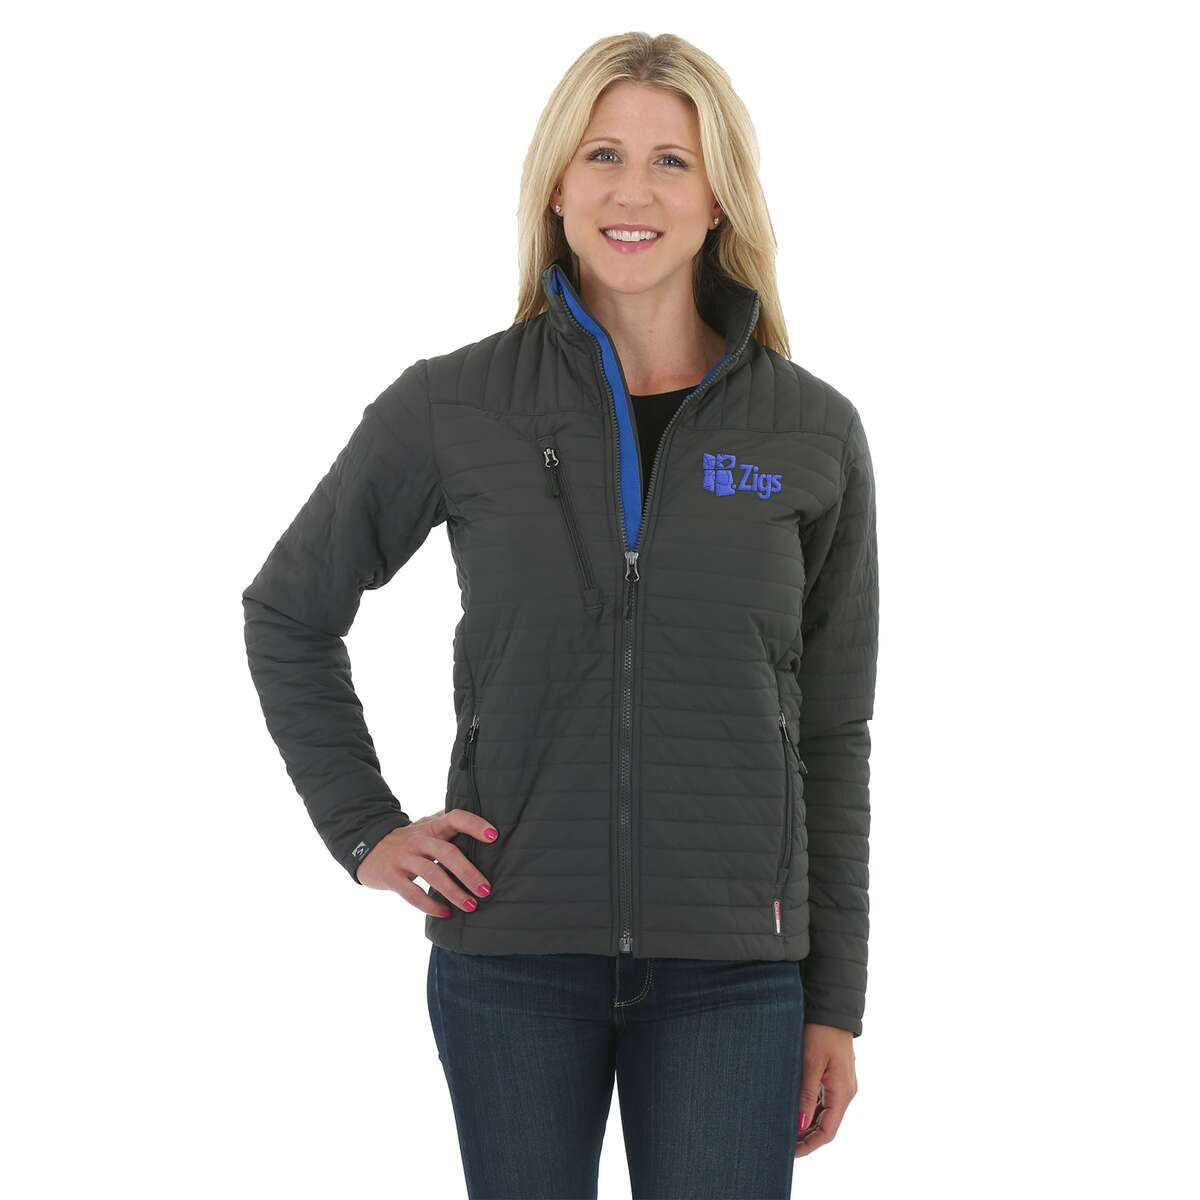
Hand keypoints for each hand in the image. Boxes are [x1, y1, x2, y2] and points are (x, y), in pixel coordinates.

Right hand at [354, 808, 496, 915]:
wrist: (367, 847)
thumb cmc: (409, 840)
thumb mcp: (427, 826)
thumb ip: (449, 825)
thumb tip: (488, 831)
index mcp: (432, 826)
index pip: (455, 818)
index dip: (475, 825)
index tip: (494, 837)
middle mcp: (419, 839)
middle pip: (447, 852)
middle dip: (468, 873)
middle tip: (486, 890)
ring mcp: (404, 858)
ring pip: (432, 874)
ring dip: (454, 892)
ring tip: (471, 906)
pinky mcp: (392, 877)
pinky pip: (412, 893)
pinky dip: (430, 905)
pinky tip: (446, 913)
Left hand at [795, 1023, 857, 1155]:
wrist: (831, 1007)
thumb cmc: (821, 1031)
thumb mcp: (810, 1062)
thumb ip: (806, 1094)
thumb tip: (800, 1124)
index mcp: (842, 1092)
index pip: (828, 1131)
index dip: (810, 1144)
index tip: (790, 1151)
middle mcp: (844, 1091)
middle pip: (826, 1125)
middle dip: (806, 1137)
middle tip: (782, 1143)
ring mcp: (840, 1083)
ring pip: (823, 1113)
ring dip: (806, 1123)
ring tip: (784, 1128)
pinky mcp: (833, 1074)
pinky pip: (822, 1099)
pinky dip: (809, 1108)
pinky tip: (793, 1109)